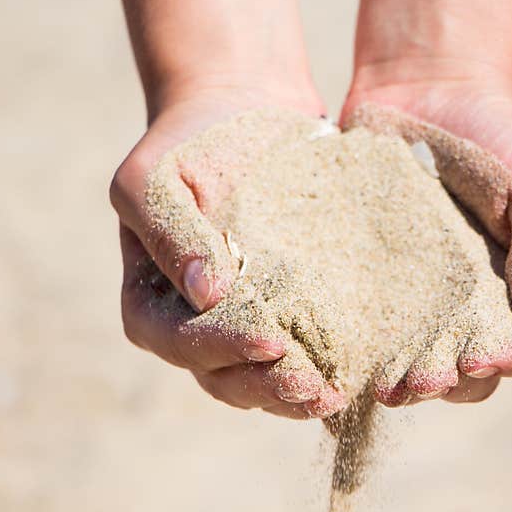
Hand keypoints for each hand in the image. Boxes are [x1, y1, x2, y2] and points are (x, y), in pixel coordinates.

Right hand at [112, 0, 346, 417]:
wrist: (242, 116)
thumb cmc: (190, 144)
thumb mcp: (157, 175)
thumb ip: (169, 231)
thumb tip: (204, 293)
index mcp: (151, 303)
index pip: (177, 340)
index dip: (221, 349)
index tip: (271, 343)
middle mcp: (194, 327)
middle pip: (224, 378)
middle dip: (269, 389)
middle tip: (315, 389)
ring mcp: (242, 328)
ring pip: (264, 381)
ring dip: (299, 395)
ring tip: (339, 394)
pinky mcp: (288, 318)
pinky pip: (304, 356)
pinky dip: (328, 368)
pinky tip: (360, 373)